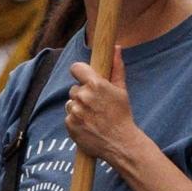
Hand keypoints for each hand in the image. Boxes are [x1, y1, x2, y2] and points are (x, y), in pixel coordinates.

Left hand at [60, 59, 156, 174]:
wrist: (120, 143)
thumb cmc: (122, 115)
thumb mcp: (121, 90)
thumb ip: (116, 67)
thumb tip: (116, 47)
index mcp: (95, 84)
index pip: (76, 68)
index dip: (79, 71)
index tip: (83, 76)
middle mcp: (82, 96)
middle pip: (74, 88)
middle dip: (83, 93)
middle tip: (96, 104)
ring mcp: (75, 111)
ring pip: (70, 102)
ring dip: (78, 107)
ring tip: (93, 116)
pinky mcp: (69, 124)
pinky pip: (68, 117)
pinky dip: (76, 120)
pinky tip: (88, 125)